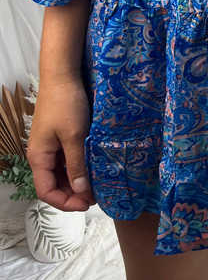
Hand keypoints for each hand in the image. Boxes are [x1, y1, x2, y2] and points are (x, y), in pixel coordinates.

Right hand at [26, 75, 95, 211]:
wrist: (63, 75)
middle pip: (54, 185)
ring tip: (97, 184)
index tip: (87, 204)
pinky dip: (79, 167)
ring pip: (62, 173)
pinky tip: (94, 168)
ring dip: (77, 181)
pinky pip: (67, 160)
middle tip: (97, 196)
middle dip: (73, 194)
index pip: (47, 192)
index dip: (65, 202)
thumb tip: (80, 191)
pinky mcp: (60, 137)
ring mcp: (51, 146)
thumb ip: (77, 165)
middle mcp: (42, 154)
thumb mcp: (74, 136)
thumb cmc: (66, 103)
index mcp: (39, 157)